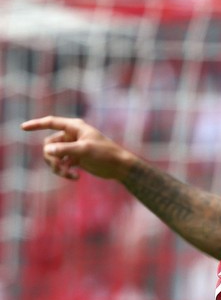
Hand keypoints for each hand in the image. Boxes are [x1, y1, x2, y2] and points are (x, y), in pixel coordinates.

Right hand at [20, 116, 134, 180]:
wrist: (119, 167)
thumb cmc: (105, 154)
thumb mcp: (84, 150)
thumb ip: (65, 149)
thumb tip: (47, 150)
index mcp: (75, 127)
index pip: (51, 122)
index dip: (36, 124)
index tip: (22, 128)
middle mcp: (72, 135)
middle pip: (49, 144)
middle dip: (51, 157)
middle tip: (59, 167)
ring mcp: (73, 147)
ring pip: (53, 155)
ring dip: (57, 166)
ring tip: (67, 174)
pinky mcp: (76, 158)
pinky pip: (61, 164)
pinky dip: (64, 171)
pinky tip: (75, 177)